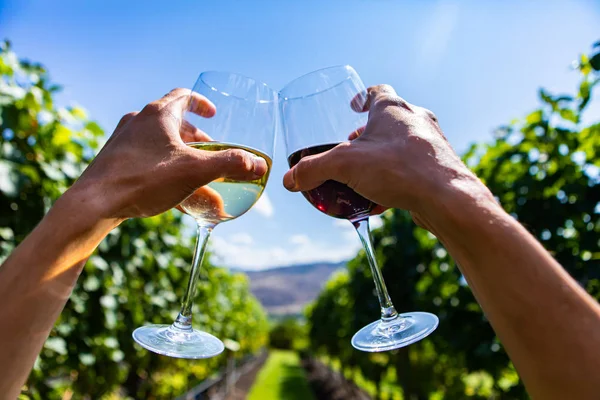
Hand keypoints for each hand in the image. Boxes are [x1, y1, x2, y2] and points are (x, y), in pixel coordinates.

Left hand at [66, 88, 266, 221]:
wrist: (94, 203)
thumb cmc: (143, 180)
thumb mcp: (194, 171)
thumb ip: (230, 165)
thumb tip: (259, 165)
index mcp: (158, 114)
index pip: (184, 96)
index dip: (202, 104)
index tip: (214, 114)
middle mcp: (138, 121)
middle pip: (173, 122)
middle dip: (196, 137)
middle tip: (210, 152)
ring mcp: (123, 140)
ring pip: (160, 142)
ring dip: (181, 155)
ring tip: (195, 175)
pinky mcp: (114, 160)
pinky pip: (146, 158)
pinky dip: (164, 168)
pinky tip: (173, 193)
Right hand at [283, 84, 487, 224]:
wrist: (446, 197)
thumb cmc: (399, 169)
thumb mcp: (345, 166)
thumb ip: (313, 170)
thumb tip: (289, 180)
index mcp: (393, 108)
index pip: (377, 92)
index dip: (362, 98)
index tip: (353, 107)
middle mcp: (416, 120)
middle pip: (389, 119)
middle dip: (369, 133)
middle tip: (353, 147)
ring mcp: (431, 142)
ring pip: (403, 143)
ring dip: (384, 154)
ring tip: (367, 173)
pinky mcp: (439, 166)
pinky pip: (413, 166)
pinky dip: (397, 175)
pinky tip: (384, 196)